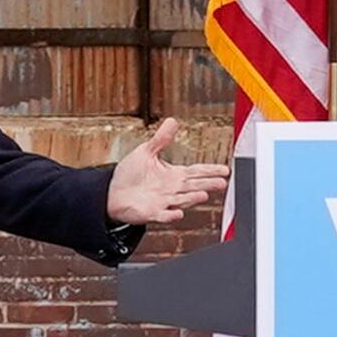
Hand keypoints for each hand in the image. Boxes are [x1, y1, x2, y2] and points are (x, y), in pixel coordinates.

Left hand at [104, 119, 230, 228]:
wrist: (111, 192)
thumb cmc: (130, 174)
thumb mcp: (146, 151)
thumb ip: (161, 139)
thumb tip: (172, 121)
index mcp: (173, 175)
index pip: (196, 172)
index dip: (211, 170)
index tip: (225, 170)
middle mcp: (172, 189)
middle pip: (194, 186)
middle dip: (208, 184)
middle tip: (222, 182)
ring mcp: (164, 202)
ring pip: (182, 200)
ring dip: (193, 198)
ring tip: (204, 194)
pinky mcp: (152, 213)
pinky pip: (163, 215)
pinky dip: (171, 215)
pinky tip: (178, 213)